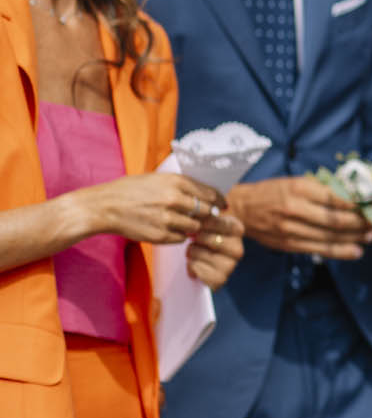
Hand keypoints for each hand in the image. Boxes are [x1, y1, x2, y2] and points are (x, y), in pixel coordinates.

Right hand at [68, 172, 225, 245]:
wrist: (103, 207)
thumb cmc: (129, 190)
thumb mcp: (157, 178)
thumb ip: (180, 186)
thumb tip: (203, 195)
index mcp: (176, 182)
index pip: (209, 193)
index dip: (219, 200)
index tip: (223, 204)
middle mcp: (175, 199)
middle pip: (205, 211)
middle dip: (206, 214)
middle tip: (203, 216)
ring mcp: (168, 219)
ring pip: (195, 226)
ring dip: (192, 226)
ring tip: (181, 223)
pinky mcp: (160, 235)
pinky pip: (181, 238)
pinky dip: (179, 235)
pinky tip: (168, 229)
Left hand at [184, 211, 245, 288]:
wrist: (211, 255)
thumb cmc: (208, 234)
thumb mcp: (208, 221)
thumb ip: (201, 216)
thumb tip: (190, 214)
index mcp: (237, 229)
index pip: (210, 222)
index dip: (197, 224)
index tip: (195, 226)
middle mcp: (238, 248)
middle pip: (205, 239)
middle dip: (195, 240)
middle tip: (195, 242)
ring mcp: (231, 265)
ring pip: (199, 255)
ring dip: (191, 254)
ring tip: (195, 253)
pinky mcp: (221, 279)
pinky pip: (197, 270)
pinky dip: (192, 267)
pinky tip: (195, 265)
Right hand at [229, 175, 370, 258]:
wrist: (241, 210)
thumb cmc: (272, 191)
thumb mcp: (296, 181)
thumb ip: (323, 187)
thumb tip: (355, 191)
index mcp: (299, 189)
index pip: (336, 198)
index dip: (359, 203)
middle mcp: (295, 210)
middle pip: (336, 220)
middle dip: (362, 222)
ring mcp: (291, 230)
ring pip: (330, 237)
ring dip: (355, 238)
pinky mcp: (289, 244)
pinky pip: (319, 249)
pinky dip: (340, 251)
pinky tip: (356, 251)